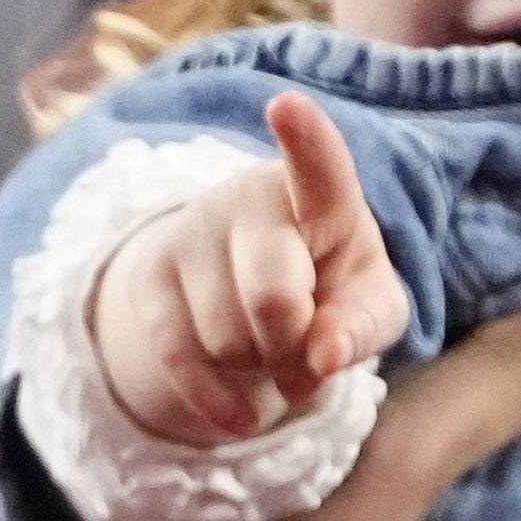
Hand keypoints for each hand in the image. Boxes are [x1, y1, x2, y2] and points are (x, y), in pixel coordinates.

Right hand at [95, 93, 413, 451]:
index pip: (316, 166)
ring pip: (226, 338)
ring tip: (268, 346)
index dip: (305, 139)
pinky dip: (216, 400)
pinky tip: (239, 415)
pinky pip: (179, 357)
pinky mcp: (149, 274)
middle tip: (306, 348)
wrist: (253, 290)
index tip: (286, 105)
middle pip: (272, 299)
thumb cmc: (331, 285)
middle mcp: (250, 198)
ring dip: (257, 367)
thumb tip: (323, 357)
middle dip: (294, 347)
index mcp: (321, 194)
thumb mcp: (370, 304)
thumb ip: (364, 326)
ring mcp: (193, 230)